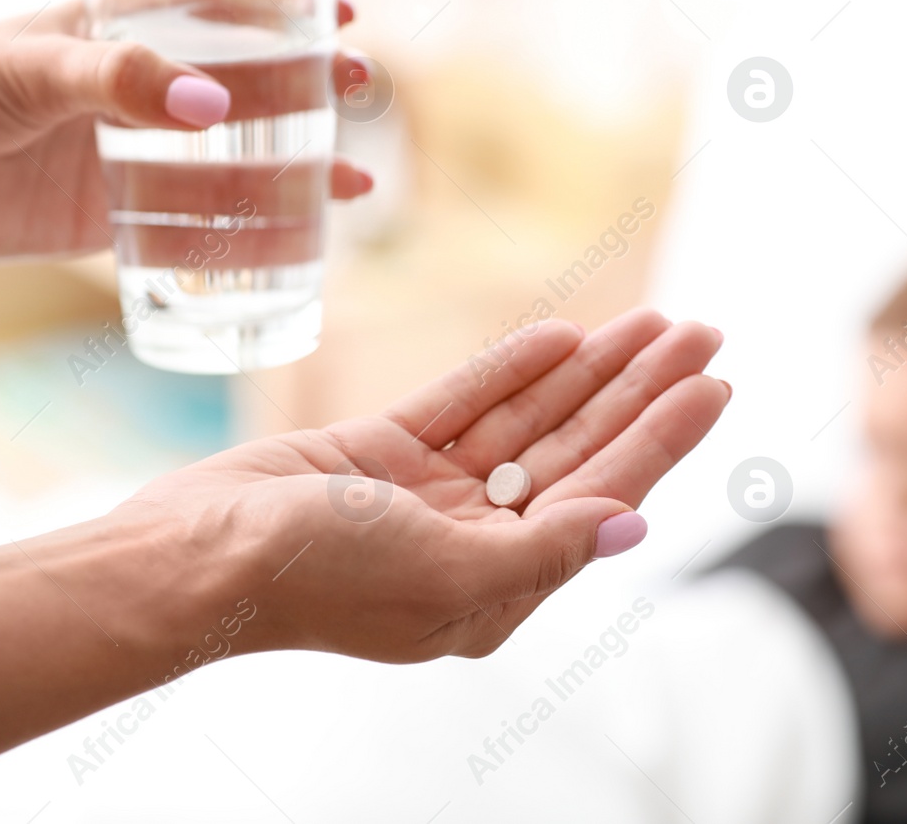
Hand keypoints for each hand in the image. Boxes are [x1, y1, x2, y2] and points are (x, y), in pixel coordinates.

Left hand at [0, 0, 372, 260]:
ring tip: (355, 184)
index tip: (342, 16)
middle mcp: (131, 92)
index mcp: (113, 30)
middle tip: (361, 91)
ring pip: (229, 167)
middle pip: (240, 87)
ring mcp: (125, 158)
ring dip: (293, 173)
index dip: (282, 7)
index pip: (213, 4)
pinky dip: (245, 239)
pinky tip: (296, 246)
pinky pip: (191, 232)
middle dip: (307, 90)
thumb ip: (116, 80)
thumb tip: (214, 105)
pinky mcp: (108, 221)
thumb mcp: (26, 71)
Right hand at [112, 309, 728, 662]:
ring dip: (589, 371)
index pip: (602, 496)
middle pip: (578, 451)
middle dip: (641, 392)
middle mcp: (472, 541)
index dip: (662, 437)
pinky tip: (560, 335)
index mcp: (497, 585)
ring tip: (650, 320)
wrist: (190, 557)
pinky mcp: (382, 453)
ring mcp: (427, 496)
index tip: (716, 385)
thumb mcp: (443, 573)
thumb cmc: (313, 577)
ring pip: (529, 422)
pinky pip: (465, 403)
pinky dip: (510, 369)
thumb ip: (542, 550)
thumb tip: (633, 526)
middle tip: (702, 331)